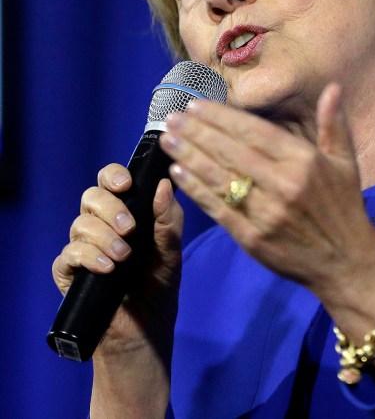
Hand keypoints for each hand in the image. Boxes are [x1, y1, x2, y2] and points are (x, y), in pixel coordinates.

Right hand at [52, 164, 183, 357]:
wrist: (144, 333)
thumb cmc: (159, 290)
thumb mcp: (172, 254)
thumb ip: (169, 221)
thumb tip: (163, 185)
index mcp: (127, 215)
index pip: (111, 181)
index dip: (114, 175)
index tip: (126, 184)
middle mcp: (102, 227)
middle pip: (91, 196)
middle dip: (110, 207)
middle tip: (129, 227)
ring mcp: (84, 249)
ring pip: (80, 224)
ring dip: (104, 236)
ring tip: (124, 257)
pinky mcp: (69, 273)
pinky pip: (69, 254)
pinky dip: (89, 257)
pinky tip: (107, 268)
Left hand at [159, 82, 374, 306]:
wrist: (345, 261)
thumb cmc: (343, 207)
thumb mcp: (346, 162)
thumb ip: (335, 124)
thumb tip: (333, 87)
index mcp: (304, 161)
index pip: (254, 132)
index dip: (222, 117)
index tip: (197, 105)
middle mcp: (282, 183)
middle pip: (230, 151)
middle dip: (197, 132)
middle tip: (172, 118)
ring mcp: (265, 212)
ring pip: (219, 177)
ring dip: (188, 156)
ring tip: (167, 139)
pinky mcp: (251, 237)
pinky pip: (217, 207)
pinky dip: (195, 189)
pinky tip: (177, 173)